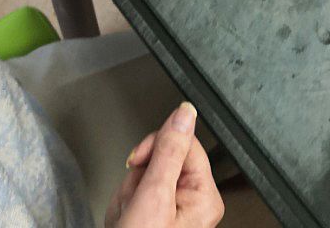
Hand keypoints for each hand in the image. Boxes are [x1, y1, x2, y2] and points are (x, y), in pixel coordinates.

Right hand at [105, 103, 223, 227]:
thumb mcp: (153, 197)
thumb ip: (169, 151)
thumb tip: (185, 113)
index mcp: (204, 195)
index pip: (183, 141)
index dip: (156, 145)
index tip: (139, 160)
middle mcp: (194, 201)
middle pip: (163, 157)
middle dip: (139, 176)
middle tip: (134, 202)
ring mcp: (175, 210)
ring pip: (146, 174)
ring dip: (129, 193)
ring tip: (127, 217)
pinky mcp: (158, 216)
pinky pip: (137, 193)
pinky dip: (125, 205)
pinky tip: (125, 221)